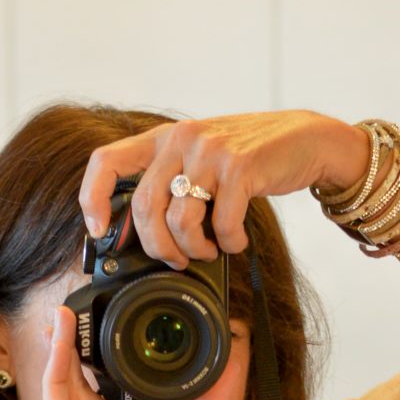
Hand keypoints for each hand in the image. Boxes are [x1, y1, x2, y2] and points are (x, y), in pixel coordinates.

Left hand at [78, 110, 370, 269]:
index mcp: (164, 138)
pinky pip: (221, 224)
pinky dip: (229, 244)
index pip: (106, 161)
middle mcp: (182, 139)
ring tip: (210, 252)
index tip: (99, 231)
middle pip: (145, 209)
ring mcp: (210, 152)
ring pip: (180, 221)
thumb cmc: (250, 160)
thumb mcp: (202, 160)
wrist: (305, 140)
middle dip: (158, 248)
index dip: (93, 199)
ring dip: (195, 251)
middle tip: (176, 261)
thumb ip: (173, 183)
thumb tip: (147, 237)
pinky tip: (236, 241)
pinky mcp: (241, 168)